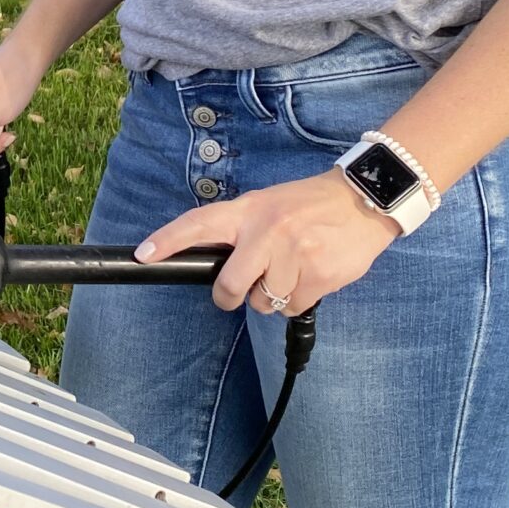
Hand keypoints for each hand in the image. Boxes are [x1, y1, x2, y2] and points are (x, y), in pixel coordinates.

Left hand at [136, 168, 399, 313]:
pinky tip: (312, 274)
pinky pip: (293, 307)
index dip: (168, 240)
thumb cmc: (308, 205)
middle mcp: (268, 231)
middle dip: (230, 296)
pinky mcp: (318, 276)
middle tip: (238, 291)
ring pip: (264, 302)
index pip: (199, 224)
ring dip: (273, 296)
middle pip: (229, 285)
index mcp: (249, 210)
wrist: (364, 200)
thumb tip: (210, 260)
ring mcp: (294, 255)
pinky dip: (299, 298)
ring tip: (292, 269)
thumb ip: (241, 229)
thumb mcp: (269, 204)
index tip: (144, 255)